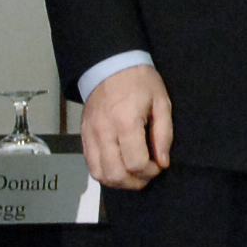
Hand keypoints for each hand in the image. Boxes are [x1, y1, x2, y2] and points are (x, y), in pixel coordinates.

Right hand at [82, 64, 173, 190]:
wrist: (110, 65)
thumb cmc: (140, 82)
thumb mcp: (161, 102)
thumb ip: (163, 134)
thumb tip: (162, 163)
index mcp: (126, 122)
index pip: (136, 163)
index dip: (150, 171)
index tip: (158, 166)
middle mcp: (104, 131)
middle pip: (116, 173)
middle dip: (135, 182)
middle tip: (146, 175)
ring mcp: (91, 134)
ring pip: (100, 173)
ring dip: (118, 182)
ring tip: (132, 176)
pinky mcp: (83, 135)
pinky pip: (90, 164)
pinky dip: (104, 173)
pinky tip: (118, 168)